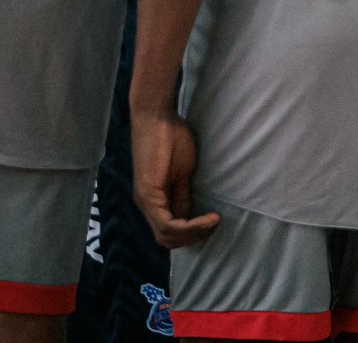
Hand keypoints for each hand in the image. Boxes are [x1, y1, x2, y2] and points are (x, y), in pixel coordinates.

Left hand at [132, 110, 220, 248]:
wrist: (156, 117)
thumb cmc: (170, 137)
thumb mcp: (182, 172)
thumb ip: (182, 195)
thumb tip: (188, 216)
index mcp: (152, 200)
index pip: (168, 231)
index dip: (192, 233)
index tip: (213, 221)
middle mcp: (145, 205)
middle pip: (166, 239)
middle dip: (192, 238)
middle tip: (213, 226)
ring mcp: (145, 201)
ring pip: (166, 236)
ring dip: (192, 235)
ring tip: (212, 222)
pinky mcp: (149, 195)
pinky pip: (167, 223)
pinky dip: (189, 226)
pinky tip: (207, 218)